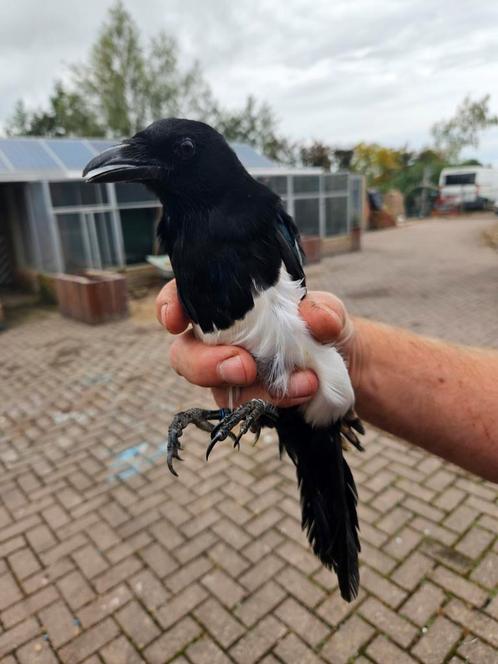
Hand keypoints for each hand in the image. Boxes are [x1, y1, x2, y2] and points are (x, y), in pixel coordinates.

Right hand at [156, 280, 358, 407]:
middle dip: (205, 363)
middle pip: (184, 353)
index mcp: (227, 303)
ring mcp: (227, 373)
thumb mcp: (328, 310)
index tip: (175, 319)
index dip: (170, 306)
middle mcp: (217, 338)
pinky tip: (304, 390)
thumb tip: (314, 317)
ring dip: (253, 389)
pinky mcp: (245, 399)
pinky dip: (274, 400)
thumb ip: (322, 311)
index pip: (184, 297)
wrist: (340, 363)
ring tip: (301, 382)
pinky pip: (245, 406)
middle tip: (243, 366)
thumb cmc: (320, 324)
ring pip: (214, 387)